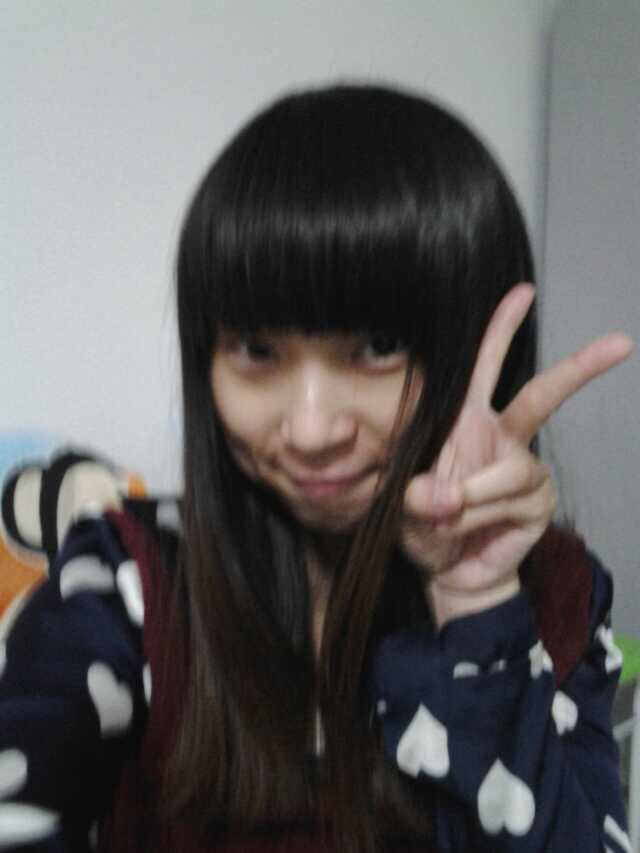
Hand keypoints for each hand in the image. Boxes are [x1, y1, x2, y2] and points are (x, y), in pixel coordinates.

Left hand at [401, 283, 632, 628]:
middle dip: (579, 369)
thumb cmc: (424, 526)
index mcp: (466, 423)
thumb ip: (416, 494)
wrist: (447, 573)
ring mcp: (523, 470)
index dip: (501, 330)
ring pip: (508, 471)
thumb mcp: (404, 503)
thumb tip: (442, 496)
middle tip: (620, 344)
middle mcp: (501, 438)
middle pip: (539, 396)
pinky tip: (465, 529)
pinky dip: (478, 515)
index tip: (522, 293)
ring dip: (468, 498)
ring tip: (441, 516)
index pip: (483, 368)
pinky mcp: (536, 502)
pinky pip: (508, 500)